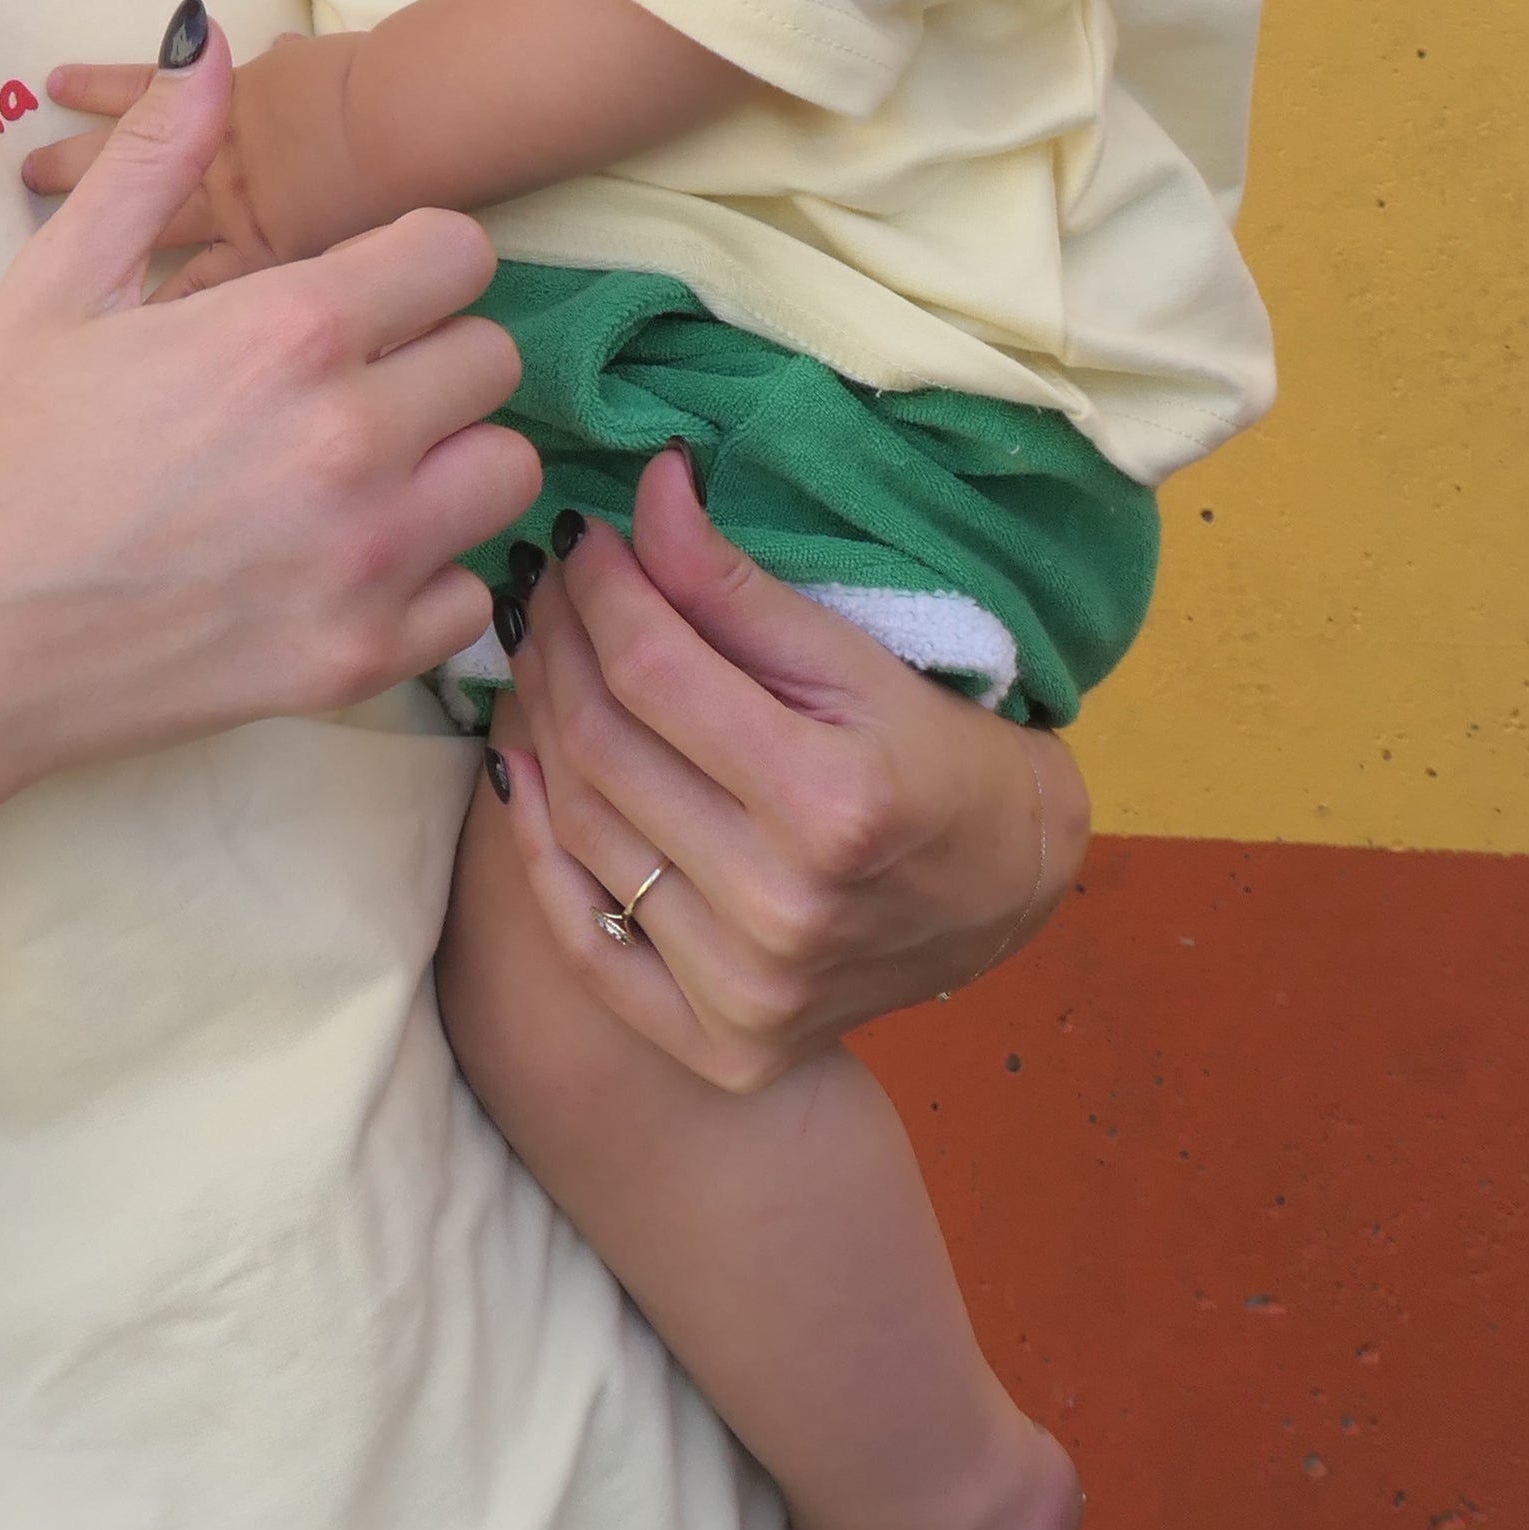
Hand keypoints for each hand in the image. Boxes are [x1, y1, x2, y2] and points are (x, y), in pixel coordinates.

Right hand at [0, 14, 528, 741]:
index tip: (361, 292)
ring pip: (503, 475)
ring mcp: (363, 559)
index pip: (457, 252)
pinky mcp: (356, 659)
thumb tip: (207, 36)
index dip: (411, 262)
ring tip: (358, 473)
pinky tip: (342, 564)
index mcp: (284, 330)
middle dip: (428, 356)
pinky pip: (466, 599)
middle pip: (491, 358)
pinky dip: (423, 581)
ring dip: (446, 463)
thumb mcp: (54, 286)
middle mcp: (349, 440)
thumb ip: (151, 155)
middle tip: (345, 385)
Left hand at [487, 453, 1083, 1093]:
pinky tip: (522, 762)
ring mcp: (744, 992)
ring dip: (536, 723)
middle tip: (547, 587)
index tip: (585, 538)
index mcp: (834, 806)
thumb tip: (647, 485)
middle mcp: (781, 911)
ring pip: (580, 828)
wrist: (1006, 892)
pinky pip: (581, 938)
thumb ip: (739, 586)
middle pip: (605, 747)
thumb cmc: (942, 757)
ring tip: (537, 655)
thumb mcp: (859, 660)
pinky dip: (534, 842)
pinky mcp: (718, 1044)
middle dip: (557, 644)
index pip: (655, 672)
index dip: (603, 590)